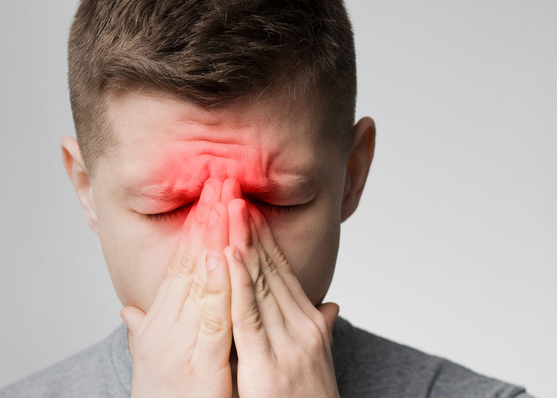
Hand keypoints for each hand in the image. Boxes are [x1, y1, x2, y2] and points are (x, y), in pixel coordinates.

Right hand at [120, 178, 233, 397]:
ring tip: (225, 201)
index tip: (210, 195)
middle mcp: (165, 327)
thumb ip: (144, 332)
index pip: (180, 266)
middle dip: (206, 219)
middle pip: (190, 263)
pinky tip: (224, 257)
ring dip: (213, 239)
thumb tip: (130, 312)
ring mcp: (180, 344)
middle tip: (221, 179)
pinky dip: (217, 287)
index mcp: (161, 324)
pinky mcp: (200, 365)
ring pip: (199, 282)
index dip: (196, 229)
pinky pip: (211, 320)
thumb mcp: (152, 362)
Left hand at [221, 178, 339, 397]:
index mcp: (309, 324)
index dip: (263, 238)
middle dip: (251, 229)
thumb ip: (321, 329)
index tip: (247, 208)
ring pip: (260, 283)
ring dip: (243, 243)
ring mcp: (289, 343)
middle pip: (271, 268)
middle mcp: (303, 326)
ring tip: (229, 208)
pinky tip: (225, 256)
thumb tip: (331, 306)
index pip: (282, 272)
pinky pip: (248, 315)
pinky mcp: (269, 363)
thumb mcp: (318, 360)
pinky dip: (237, 283)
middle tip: (234, 192)